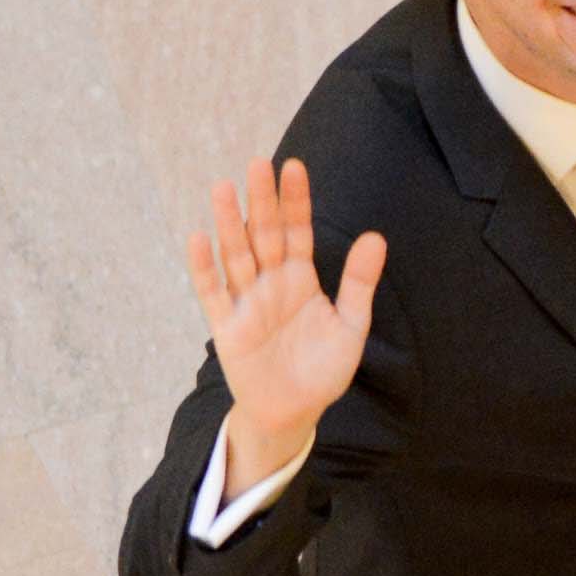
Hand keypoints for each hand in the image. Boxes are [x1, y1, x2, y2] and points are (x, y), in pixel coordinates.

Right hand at [185, 156, 384, 490]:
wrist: (294, 412)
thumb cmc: (322, 369)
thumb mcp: (350, 325)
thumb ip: (359, 282)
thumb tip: (376, 236)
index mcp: (300, 277)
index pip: (298, 229)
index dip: (295, 200)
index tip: (294, 166)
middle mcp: (271, 282)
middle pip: (265, 234)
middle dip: (262, 201)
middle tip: (259, 164)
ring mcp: (246, 301)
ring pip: (236, 255)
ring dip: (230, 223)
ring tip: (224, 188)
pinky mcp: (227, 326)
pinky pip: (212, 292)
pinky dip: (204, 267)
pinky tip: (199, 239)